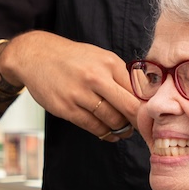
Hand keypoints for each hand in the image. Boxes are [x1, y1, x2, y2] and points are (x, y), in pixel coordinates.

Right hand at [0, 31, 140, 141]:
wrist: (35, 55)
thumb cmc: (72, 58)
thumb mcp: (100, 57)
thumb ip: (120, 74)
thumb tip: (144, 97)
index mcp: (109, 63)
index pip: (138, 90)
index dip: (148, 106)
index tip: (153, 116)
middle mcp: (96, 77)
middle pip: (129, 107)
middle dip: (139, 122)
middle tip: (145, 130)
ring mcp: (80, 94)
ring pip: (112, 120)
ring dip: (121, 129)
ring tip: (124, 131)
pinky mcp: (67, 108)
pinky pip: (93, 126)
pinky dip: (105, 133)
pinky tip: (109, 133)